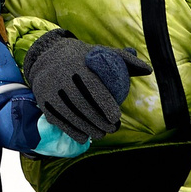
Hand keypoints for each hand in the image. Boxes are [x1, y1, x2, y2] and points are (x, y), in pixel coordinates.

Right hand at [24, 30, 151, 140]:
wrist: (48, 55)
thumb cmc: (83, 57)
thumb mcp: (101, 52)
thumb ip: (124, 59)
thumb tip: (148, 69)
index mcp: (76, 62)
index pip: (91, 85)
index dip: (104, 103)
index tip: (116, 117)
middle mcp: (59, 74)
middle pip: (80, 102)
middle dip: (97, 120)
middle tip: (111, 129)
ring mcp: (49, 87)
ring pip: (69, 113)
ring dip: (86, 128)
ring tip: (100, 135)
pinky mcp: (42, 98)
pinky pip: (57, 118)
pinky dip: (70, 130)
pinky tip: (83, 139)